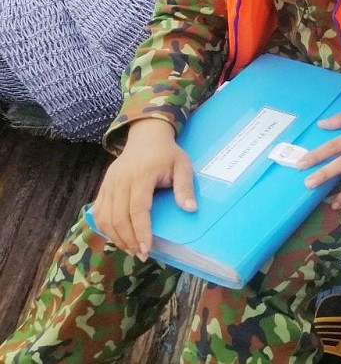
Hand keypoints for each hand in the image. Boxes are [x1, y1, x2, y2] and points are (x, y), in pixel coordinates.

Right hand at [91, 118, 195, 260]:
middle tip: (141, 255)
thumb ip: (185, 187)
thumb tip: (190, 209)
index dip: (141, 231)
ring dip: (116, 237)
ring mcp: (109, 184)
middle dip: (129, 240)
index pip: (137, 209)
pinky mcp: (103, 186)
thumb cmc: (167, 154)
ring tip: (131, 249)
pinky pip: (99, 211)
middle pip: (119, 217)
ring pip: (105, 217)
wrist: (146, 137)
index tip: (147, 248)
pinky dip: (105, 227)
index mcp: (141, 176)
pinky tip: (117, 237)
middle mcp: (121, 181)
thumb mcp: (182, 166)